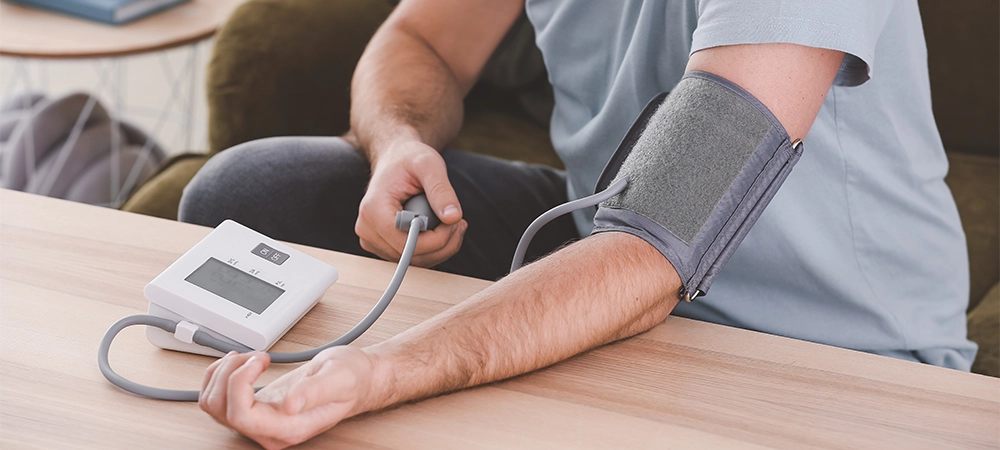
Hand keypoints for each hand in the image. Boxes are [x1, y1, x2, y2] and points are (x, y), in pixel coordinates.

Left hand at [199, 347, 375, 449]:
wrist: (356, 379)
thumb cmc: (352, 378)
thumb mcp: (339, 377)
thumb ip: (316, 390)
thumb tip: (292, 403)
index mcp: (290, 427)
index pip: (241, 416)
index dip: (239, 384)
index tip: (260, 360)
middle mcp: (271, 430)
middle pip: (221, 411)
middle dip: (230, 375)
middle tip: (258, 356)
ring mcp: (261, 422)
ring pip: (214, 405)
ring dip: (222, 374)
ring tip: (249, 357)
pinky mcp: (255, 409)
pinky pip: (219, 399)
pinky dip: (221, 375)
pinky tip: (242, 362)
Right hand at [356, 139, 466, 266]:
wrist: (395, 159)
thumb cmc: (409, 159)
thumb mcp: (429, 165)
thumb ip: (441, 190)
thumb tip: (453, 218)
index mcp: (373, 210)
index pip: (406, 243)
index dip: (436, 239)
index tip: (456, 221)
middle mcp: (367, 230)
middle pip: (411, 256)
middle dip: (444, 243)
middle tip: (460, 222)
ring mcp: (372, 241)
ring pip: (414, 261)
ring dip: (441, 248)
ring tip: (454, 223)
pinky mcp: (383, 246)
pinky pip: (412, 258)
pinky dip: (433, 249)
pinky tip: (443, 230)